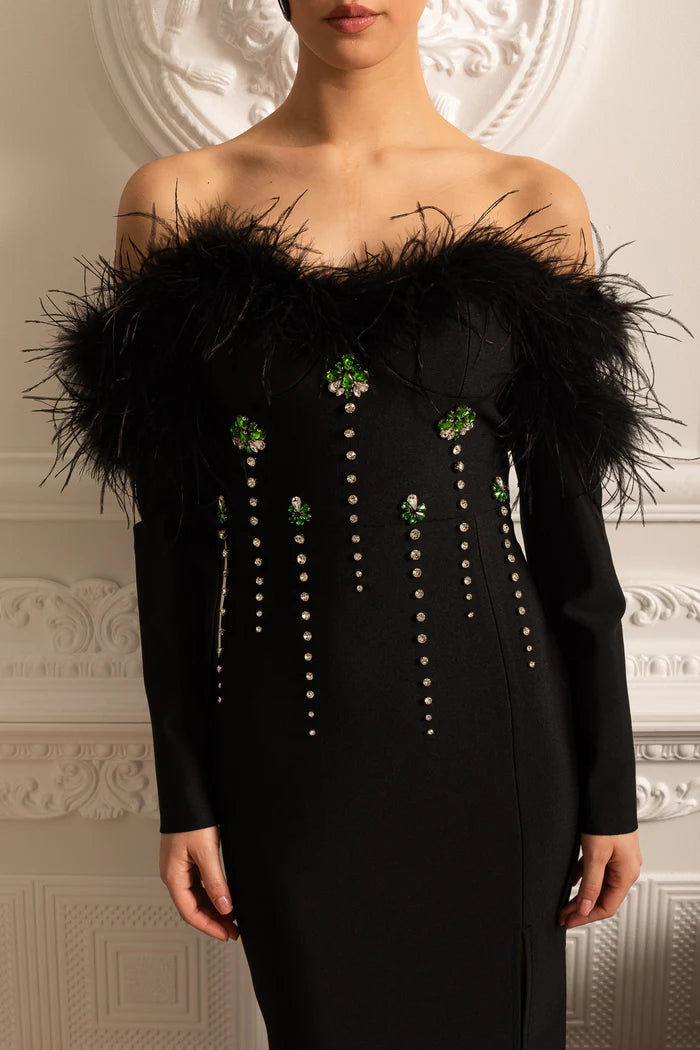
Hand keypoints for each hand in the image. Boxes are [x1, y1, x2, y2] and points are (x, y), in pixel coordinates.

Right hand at [160, 825, 239, 941]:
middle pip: (192, 908)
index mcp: (172, 876)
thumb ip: (215, 881)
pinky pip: (198, 885)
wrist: (186, 796)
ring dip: (213, 909)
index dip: (208, 926)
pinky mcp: (186, 861)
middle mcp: (173, 875)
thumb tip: (224, 907)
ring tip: (232, 918)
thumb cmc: (192, 820)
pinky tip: (223, 899)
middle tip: (234, 931)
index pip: (190, 912)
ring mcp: (179, 869)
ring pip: (196, 898)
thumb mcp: (206, 852)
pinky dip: (211, 895)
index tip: (226, 934)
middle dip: (213, 921)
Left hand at [558, 829, 641, 928]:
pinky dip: (583, 877)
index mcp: (626, 874)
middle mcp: (625, 869)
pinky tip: (571, 881)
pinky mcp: (609, 849)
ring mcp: (618, 859)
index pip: (606, 906)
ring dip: (581, 894)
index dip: (586, 916)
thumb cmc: (606, 821)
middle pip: (602, 897)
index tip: (568, 921)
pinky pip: (596, 870)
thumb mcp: (595, 855)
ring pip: (598, 884)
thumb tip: (585, 909)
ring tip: (563, 903)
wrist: (607, 793)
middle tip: (562, 915)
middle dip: (582, 908)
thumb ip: (591, 883)